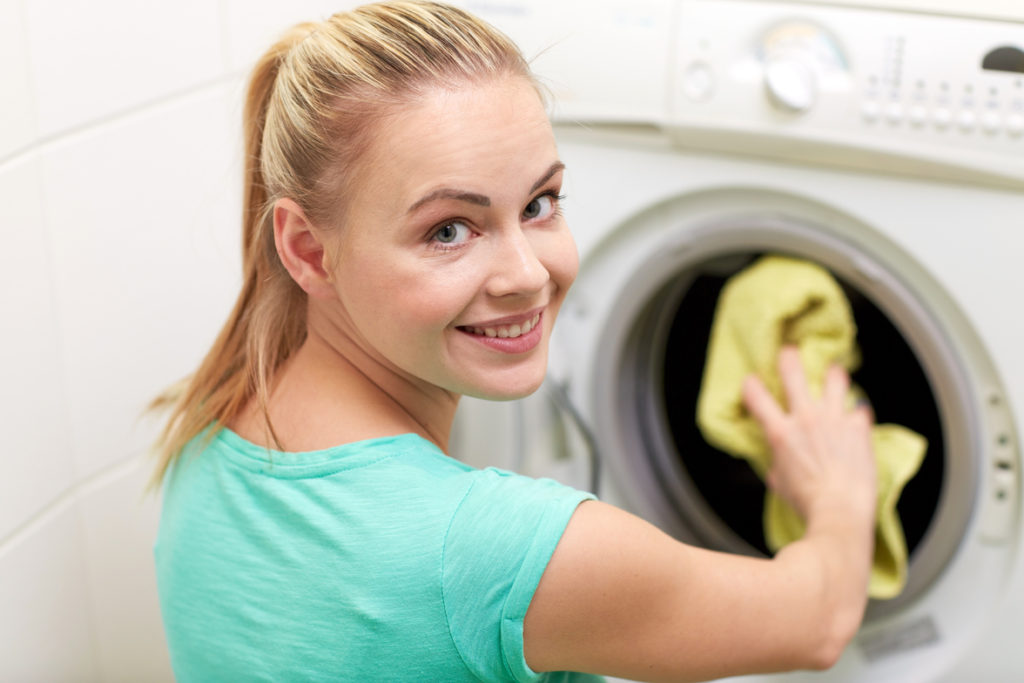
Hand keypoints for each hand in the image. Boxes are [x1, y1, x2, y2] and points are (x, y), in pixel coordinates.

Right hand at [741, 346, 876, 523]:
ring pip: (834, 380)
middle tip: (789, 351)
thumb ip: (778, 466)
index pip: (757, 398)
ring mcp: (834, 420)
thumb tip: (780, 466)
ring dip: (833, 375)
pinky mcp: (858, 428)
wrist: (839, 510)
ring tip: (834, 372)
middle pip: (794, 374)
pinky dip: (858, 412)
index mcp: (780, 433)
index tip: (751, 381)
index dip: (751, 386)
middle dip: (789, 358)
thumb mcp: (780, 484)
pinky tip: (859, 414)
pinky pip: (861, 409)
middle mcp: (806, 419)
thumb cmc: (807, 503)